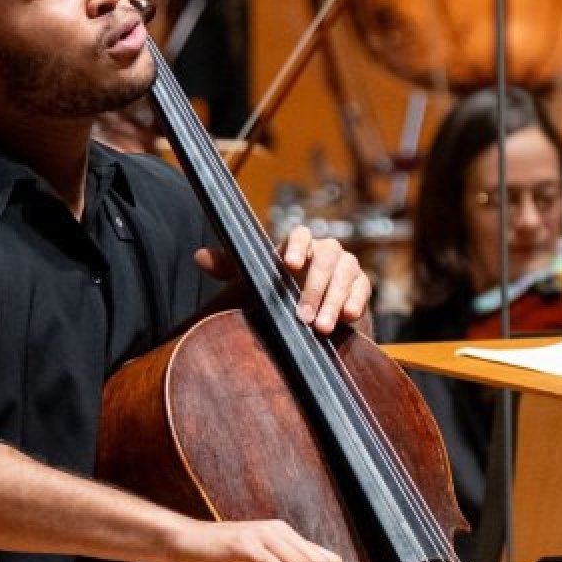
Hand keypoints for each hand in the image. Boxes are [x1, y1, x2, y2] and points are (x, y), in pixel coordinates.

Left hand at [196, 225, 372, 335]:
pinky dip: (355, 301)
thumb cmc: (278, 294)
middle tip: (302, 316)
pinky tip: (348, 317)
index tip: (288, 264)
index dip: (296, 246)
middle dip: (314, 287)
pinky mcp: (361, 285)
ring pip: (345, 274)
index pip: (301, 234)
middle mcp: (325, 251)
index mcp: (299, 246)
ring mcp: (346, 266)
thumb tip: (199, 256)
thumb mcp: (251, 282)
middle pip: (325, 257)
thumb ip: (229, 268)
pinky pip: (362, 288)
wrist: (312, 319)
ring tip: (322, 327)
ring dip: (333, 300)